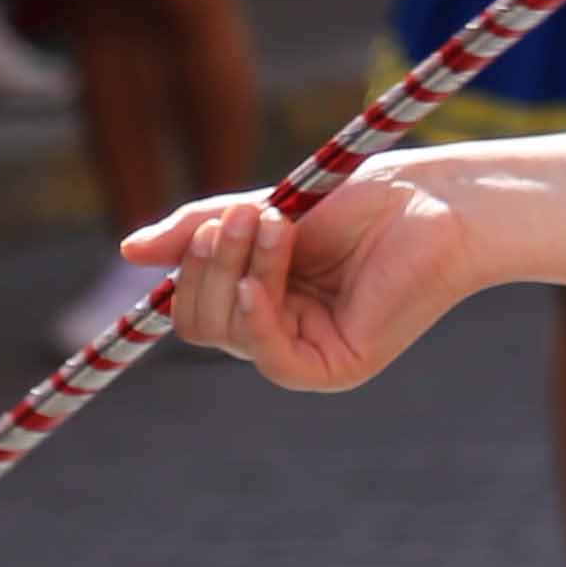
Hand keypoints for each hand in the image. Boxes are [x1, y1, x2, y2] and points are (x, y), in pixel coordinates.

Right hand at [123, 171, 480, 391]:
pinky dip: (256, 320)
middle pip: (201, 321)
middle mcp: (281, 333)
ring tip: (279, 221)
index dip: (191, 267)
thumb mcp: (270, 209)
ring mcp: (307, 355)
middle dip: (213, 263)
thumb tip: (126, 252)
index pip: (195, 306)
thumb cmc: (367, 198)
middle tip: (251, 213)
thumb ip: (204, 230)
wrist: (438, 201)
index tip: (213, 221)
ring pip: (229, 331)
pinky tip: (259, 288)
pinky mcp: (338, 367)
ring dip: (244, 270)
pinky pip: (272, 359)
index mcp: (263, 299)